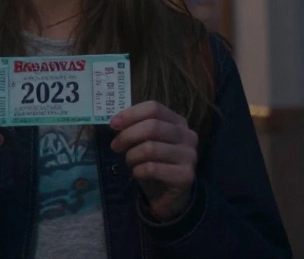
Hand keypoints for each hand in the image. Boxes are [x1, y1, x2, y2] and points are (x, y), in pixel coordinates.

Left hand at [110, 101, 197, 220]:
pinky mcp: (186, 176)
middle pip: (152, 126)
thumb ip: (136, 127)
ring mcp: (189, 156)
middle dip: (127, 136)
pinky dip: (138, 170)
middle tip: (115, 146)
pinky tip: (137, 173)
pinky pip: (153, 168)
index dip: (131, 114)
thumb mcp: (146, 141)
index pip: (154, 108)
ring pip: (151, 148)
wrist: (170, 194)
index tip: (113, 124)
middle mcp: (188, 136)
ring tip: (129, 161)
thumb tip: (115, 122)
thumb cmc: (155, 162)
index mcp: (178, 122)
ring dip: (132, 155)